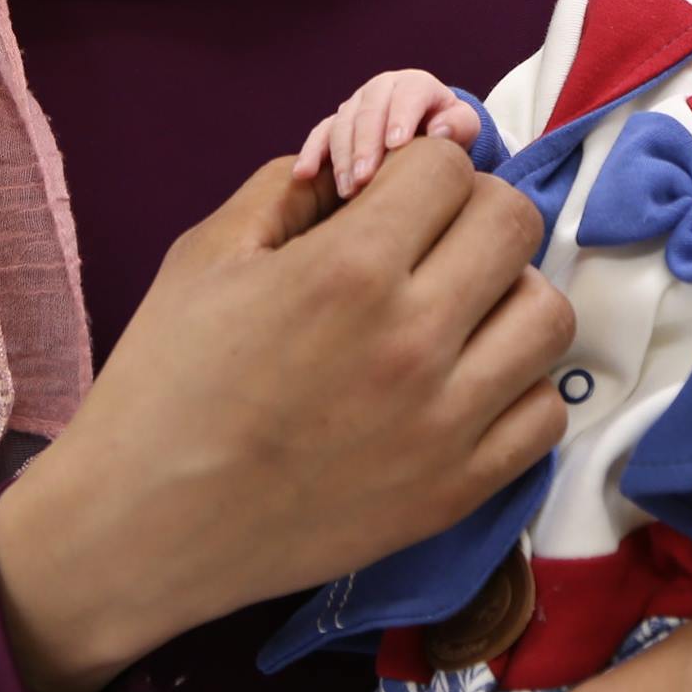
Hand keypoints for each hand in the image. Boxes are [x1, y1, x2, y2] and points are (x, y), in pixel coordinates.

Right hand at [0, 141, 571, 691]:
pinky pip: (546, 413)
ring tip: (456, 310)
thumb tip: (366, 166)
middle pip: (514, 223)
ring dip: (507, 294)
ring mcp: (445, 422)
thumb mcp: (210, 250)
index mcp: (348, 267)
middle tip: (428, 239)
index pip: (448, 165)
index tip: (389, 193)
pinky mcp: (456, 491)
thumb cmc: (165, 378)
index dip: (416, 165)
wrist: (143, 526)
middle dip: (472, 210)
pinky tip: (465, 382)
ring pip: (548, 314)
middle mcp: (414, 337)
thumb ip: (294, 186)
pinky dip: (518, 387)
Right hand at [294, 67, 483, 196]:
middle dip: (365, 145)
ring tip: (348, 189)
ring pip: (343, 123)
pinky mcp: (337, 122)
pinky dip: (310, 152)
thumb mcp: (462, 124)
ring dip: (342, 157)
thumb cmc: (448, 129)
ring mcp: (356, 104)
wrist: (427, 127)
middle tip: (366, 178)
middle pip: (369, 111)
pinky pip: (320, 133)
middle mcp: (381, 88)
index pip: (407, 94)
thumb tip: (440, 131)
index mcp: (414, 84)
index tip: (396, 145)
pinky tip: (302, 174)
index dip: (401, 117)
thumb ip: (458, 124)